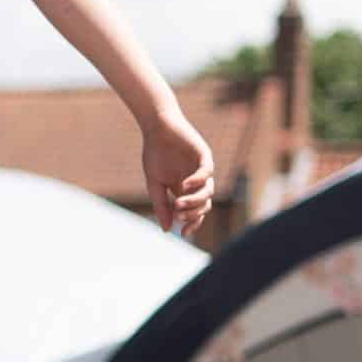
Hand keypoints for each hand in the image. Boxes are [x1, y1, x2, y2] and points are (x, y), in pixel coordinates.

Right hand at [141, 111, 214, 237]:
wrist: (156, 129)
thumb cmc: (154, 154)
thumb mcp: (154, 184)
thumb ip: (160, 205)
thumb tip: (167, 229)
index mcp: (184, 190)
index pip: (195, 212)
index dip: (192, 223)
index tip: (182, 232)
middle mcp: (196, 182)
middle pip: (203, 205)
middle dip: (193, 213)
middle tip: (179, 214)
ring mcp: (201, 170)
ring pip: (207, 192)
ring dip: (195, 201)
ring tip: (179, 203)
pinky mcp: (204, 156)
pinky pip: (206, 173)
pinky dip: (198, 181)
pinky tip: (185, 185)